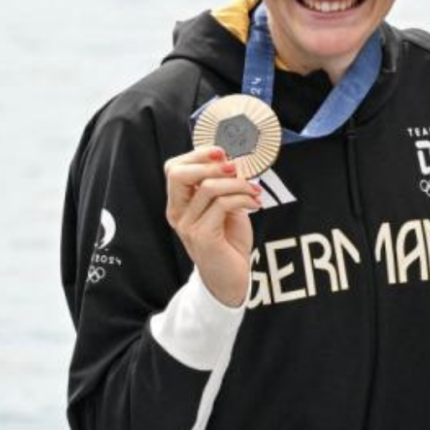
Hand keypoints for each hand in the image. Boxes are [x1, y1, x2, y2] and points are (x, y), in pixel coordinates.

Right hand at [164, 147, 259, 306]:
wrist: (231, 278)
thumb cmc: (228, 242)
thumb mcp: (225, 208)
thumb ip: (222, 187)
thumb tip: (233, 161)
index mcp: (179, 203)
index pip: (174, 169)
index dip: (197, 155)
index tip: (222, 151)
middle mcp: (177, 213)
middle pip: (178, 174)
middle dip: (211, 165)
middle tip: (236, 167)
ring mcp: (187, 225)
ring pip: (208, 188)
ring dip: (238, 183)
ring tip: (254, 191)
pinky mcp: (202, 236)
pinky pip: (222, 205)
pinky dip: (242, 198)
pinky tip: (254, 204)